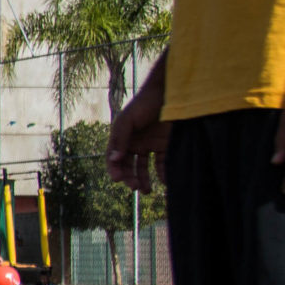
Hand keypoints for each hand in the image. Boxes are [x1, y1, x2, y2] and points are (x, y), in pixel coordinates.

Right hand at [106, 75, 169, 192]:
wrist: (170, 94)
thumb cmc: (145, 104)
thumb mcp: (128, 120)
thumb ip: (120, 139)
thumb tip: (114, 160)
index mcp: (122, 137)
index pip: (114, 158)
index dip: (114, 169)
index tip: (118, 179)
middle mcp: (135, 143)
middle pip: (128, 166)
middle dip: (130, 178)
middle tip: (135, 188)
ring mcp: (150, 144)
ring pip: (144, 168)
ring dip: (143, 180)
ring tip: (146, 190)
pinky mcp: (165, 145)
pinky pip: (162, 163)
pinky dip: (162, 174)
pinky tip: (164, 181)